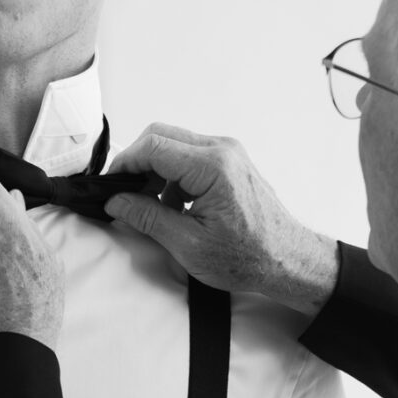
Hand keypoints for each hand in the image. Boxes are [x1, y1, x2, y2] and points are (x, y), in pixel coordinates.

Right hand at [103, 125, 339, 316]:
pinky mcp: (229, 162)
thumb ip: (147, 217)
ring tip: (152, 207)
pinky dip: (173, 176)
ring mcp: (228, 153)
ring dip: (155, 171)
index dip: (124, 164)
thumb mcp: (187, 244)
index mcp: (212, 167)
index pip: (152, 146)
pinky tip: (173, 206)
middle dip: (137, 165)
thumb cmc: (247, 257)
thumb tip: (116, 202)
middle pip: (161, 137)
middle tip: (126, 196)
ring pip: (174, 145)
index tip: (111, 186)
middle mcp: (222, 150)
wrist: (286, 260)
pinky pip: (190, 156)